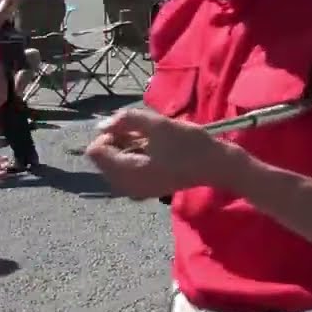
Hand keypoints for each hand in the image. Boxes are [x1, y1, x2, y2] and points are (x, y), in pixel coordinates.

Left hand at [85, 108, 237, 199]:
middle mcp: (125, 187)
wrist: (216, 166)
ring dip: (127, 150)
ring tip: (152, 143)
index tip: (134, 129)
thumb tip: (101, 125)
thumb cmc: (189, 145)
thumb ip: (126, 120)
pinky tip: (155, 154)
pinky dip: (134, 160)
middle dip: (118, 142)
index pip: (95, 151)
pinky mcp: (144, 191)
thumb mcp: (158, 125)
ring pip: (114, 166)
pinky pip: (126, 174)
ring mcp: (134, 192)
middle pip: (102, 160)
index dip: (110, 134)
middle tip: (146, 135)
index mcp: (126, 172)